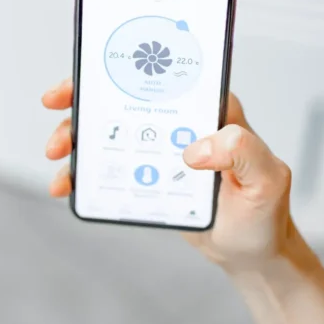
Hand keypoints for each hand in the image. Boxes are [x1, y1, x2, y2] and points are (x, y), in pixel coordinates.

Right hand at [43, 80, 295, 274]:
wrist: (252, 253)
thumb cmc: (266, 213)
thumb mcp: (268, 180)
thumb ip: (244, 152)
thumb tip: (197, 146)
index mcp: (210, 109)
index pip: (161, 75)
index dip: (120, 70)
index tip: (88, 77)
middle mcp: (179, 122)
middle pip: (122, 97)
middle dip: (81, 103)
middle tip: (58, 119)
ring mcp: (159, 148)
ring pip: (108, 130)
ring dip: (74, 138)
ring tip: (56, 158)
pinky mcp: (146, 175)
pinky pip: (108, 165)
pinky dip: (82, 172)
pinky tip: (67, 184)